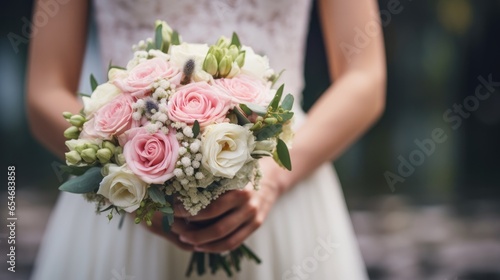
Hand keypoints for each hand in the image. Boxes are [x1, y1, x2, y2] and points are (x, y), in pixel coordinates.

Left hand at [149, 158, 283, 252]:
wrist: (270, 177)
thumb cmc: (240, 171)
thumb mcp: (227, 170)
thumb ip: (209, 178)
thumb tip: (176, 189)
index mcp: (237, 187)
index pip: (209, 206)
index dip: (188, 211)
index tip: (172, 210)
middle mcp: (247, 203)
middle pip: (216, 226)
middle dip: (192, 231)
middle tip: (176, 229)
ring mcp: (253, 216)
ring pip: (224, 237)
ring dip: (202, 242)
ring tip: (185, 239)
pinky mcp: (256, 225)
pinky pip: (234, 243)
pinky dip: (215, 247)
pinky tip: (201, 246)